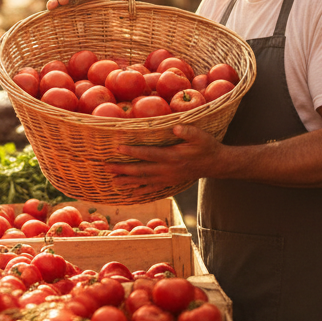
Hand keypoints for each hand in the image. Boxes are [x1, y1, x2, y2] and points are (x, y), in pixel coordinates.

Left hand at [103, 124, 222, 190]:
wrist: (215, 164)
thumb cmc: (206, 146)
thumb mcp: (201, 136)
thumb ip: (188, 131)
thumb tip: (175, 127)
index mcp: (173, 157)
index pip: (149, 154)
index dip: (133, 151)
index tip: (118, 148)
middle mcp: (167, 169)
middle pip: (141, 170)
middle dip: (123, 169)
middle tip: (106, 167)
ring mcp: (167, 178)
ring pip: (144, 181)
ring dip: (127, 181)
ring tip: (112, 182)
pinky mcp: (169, 182)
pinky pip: (151, 188)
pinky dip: (139, 191)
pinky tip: (128, 193)